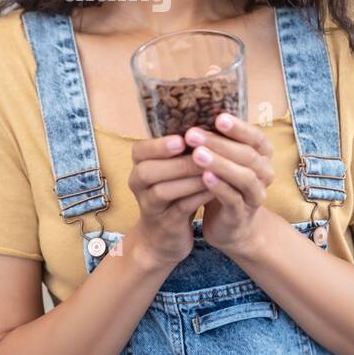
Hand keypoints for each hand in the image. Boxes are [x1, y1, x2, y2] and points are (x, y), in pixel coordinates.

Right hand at [127, 133, 216, 269]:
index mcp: (139, 165)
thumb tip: (207, 117)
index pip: (140, 151)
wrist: (163, 237)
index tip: (181, 139)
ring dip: (190, 179)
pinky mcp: (165, 223)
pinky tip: (215, 188)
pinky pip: (180, 208)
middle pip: (148, 171)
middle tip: (203, 154)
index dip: (159, 145)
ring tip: (213, 170)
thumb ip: (182, 149)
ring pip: (164, 191)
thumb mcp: (171, 169)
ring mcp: (149, 206)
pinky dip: (198, 197)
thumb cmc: (174, 192)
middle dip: (178, 162)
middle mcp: (138, 184)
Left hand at [186, 113, 274, 258]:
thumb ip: (218, 140)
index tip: (218, 117)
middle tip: (193, 134)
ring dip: (220, 164)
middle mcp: (264, 174)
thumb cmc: (225, 184)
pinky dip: (219, 187)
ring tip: (197, 154)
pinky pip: (233, 199)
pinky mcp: (242, 215)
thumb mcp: (225, 159)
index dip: (239, 128)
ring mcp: (255, 196)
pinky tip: (204, 177)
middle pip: (248, 155)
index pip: (256, 138)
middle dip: (220, 143)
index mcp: (262, 156)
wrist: (232, 226)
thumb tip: (192, 111)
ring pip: (244, 177)